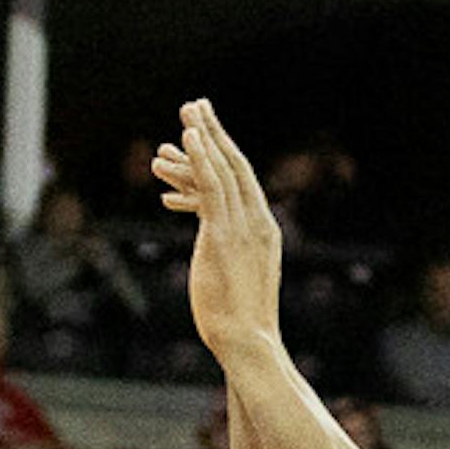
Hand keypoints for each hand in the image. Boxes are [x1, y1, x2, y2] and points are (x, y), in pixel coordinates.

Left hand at [153, 102, 284, 362]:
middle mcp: (258, 223)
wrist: (247, 344)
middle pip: (237, 165)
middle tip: (196, 105)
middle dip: (215, 132)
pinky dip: (200, 158)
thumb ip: (230, 263)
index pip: (244, 184)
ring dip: (203, 136)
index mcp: (265, 233)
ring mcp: (243, 227)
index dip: (224, 154)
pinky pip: (211, 186)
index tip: (207, 135)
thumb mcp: (239, 285)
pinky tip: (186, 136)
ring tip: (185, 110)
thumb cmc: (242, 327)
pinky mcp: (223, 235)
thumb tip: (221, 266)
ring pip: (223, 169)